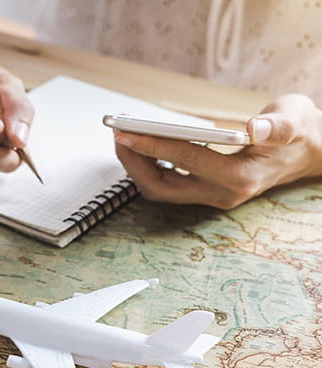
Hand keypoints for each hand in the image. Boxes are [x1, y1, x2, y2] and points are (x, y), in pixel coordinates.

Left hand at [114, 94, 321, 208]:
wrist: (309, 153)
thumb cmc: (300, 133)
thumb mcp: (295, 120)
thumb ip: (277, 126)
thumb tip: (257, 128)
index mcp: (241, 176)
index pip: (186, 160)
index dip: (153, 146)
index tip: (126, 132)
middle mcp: (221, 192)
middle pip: (162, 187)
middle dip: (134, 161)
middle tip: (117, 132)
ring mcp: (211, 195)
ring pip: (160, 189)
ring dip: (137, 165)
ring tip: (123, 135)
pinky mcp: (204, 191)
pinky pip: (167, 183)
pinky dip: (148, 166)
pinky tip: (140, 144)